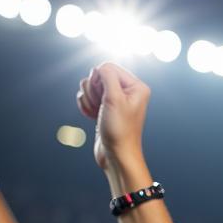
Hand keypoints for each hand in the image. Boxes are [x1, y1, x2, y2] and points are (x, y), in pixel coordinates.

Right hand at [76, 62, 149, 176]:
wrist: (117, 155)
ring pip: (90, 86)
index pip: (108, 67)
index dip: (99, 79)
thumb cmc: (119, 130)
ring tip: (98, 113)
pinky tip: (93, 117)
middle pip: (97, 75)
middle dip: (93, 90)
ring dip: (88, 99)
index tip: (104, 97)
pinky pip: (87, 97)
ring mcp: (115, 100)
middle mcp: (128, 91)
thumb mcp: (114, 99)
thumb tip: (100, 67)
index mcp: (136, 86)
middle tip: (102, 107)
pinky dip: (86, 106)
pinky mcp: (104, 108)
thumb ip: (108, 76)